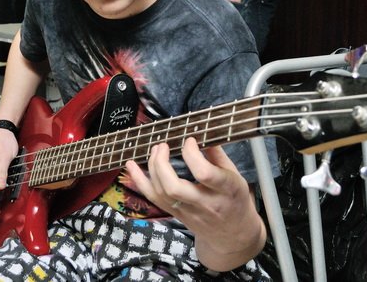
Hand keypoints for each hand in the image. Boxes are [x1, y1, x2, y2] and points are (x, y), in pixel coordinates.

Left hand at [126, 138, 264, 270]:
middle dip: (162, 164)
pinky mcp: (176, 214)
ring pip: (161, 194)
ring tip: (155, 150)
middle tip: (163, 146)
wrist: (232, 233)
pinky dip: (140, 181)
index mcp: (225, 190)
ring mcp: (188, 212)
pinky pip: (154, 199)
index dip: (192, 154)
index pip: (204, 173)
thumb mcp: (235, 174)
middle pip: (174, 188)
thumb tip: (201, 133)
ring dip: (152, 169)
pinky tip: (131, 166)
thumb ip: (217, 154)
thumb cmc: (235, 199)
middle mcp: (205, 203)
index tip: (189, 140)